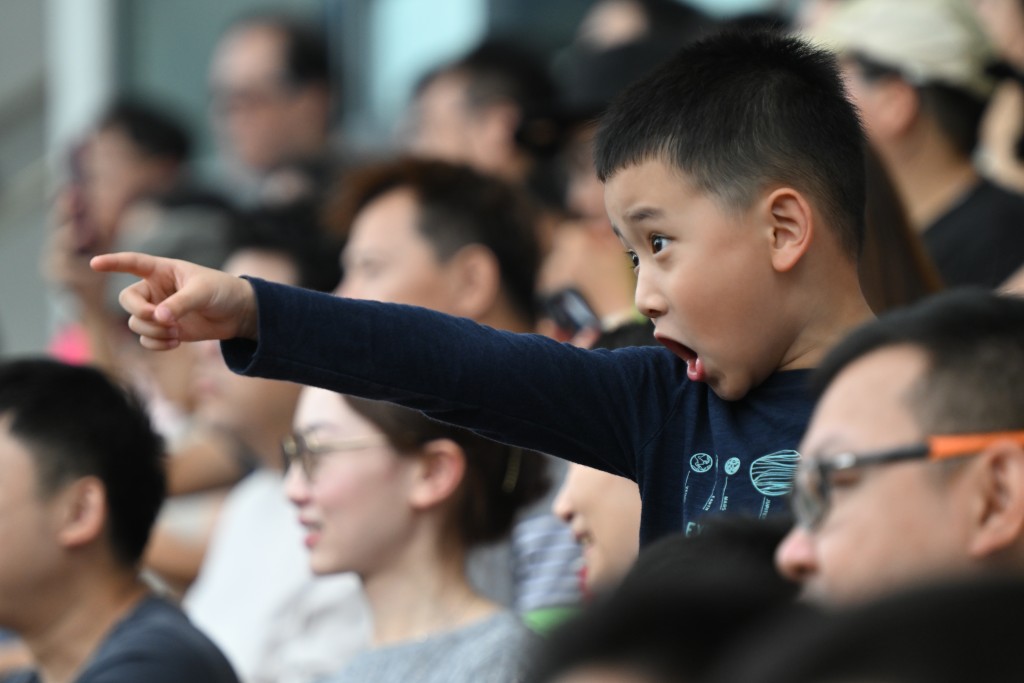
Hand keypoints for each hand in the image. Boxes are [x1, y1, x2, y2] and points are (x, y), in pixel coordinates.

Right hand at [90, 252, 257, 349]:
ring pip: (136, 323)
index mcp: (163, 270)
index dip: (113, 262)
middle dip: (141, 313)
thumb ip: (180, 303)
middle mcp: (155, 289)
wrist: (237, 313)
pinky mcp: (165, 330)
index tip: (94, 263)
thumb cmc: (222, 291)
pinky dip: (156, 343)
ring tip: (176, 332)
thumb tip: (158, 318)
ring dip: (153, 332)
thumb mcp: (203, 292)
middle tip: (161, 319)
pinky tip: (175, 343)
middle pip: (128, 301)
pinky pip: (146, 339)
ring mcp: (158, 311)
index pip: (133, 263)